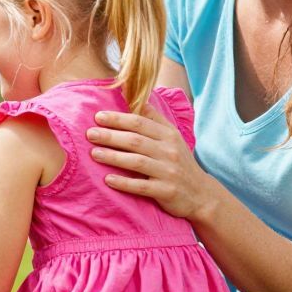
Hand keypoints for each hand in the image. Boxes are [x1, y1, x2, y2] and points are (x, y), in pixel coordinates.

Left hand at [87, 108, 216, 223]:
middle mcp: (169, 151)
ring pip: (137, 162)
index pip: (140, 123)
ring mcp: (169, 172)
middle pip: (135, 140)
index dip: (118, 119)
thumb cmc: (179, 162)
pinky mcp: (166, 191)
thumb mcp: (172, 137)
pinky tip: (108, 180)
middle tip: (89, 133)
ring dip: (113, 157)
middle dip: (110, 136)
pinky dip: (124, 183)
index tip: (98, 116)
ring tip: (94, 153)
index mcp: (169, 135)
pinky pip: (141, 186)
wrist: (201, 194)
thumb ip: (154, 118)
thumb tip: (134, 97)